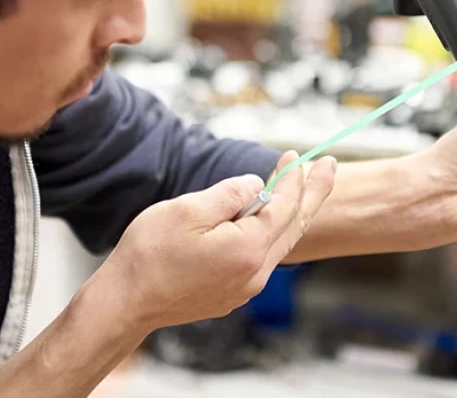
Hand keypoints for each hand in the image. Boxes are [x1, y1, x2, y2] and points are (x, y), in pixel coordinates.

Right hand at [91, 151, 336, 330]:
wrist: (126, 301)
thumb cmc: (150, 254)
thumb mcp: (189, 209)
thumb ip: (230, 194)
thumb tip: (256, 185)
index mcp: (248, 249)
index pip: (284, 206)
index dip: (292, 178)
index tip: (293, 155)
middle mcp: (255, 273)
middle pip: (293, 226)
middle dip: (313, 194)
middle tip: (330, 166)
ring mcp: (245, 287)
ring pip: (279, 244)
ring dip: (290, 213)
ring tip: (300, 189)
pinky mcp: (232, 294)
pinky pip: (261, 257)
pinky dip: (270, 233)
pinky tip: (264, 220)